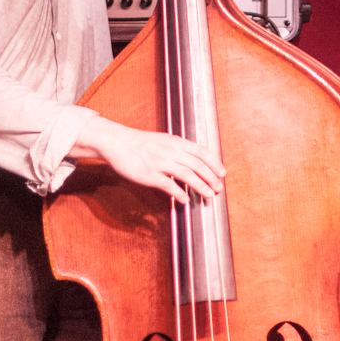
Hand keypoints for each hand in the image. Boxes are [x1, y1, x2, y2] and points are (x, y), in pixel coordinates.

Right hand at [70, 116, 225, 202]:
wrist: (117, 142)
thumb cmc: (140, 143)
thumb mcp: (164, 140)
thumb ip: (179, 149)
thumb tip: (195, 159)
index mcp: (175, 142)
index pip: (202, 151)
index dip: (215, 163)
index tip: (222, 173)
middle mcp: (170, 151)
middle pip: (198, 165)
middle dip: (211, 178)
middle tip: (218, 188)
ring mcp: (160, 162)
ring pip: (187, 174)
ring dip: (201, 186)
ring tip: (208, 195)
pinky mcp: (149, 174)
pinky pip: (168, 185)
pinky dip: (179, 193)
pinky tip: (185, 200)